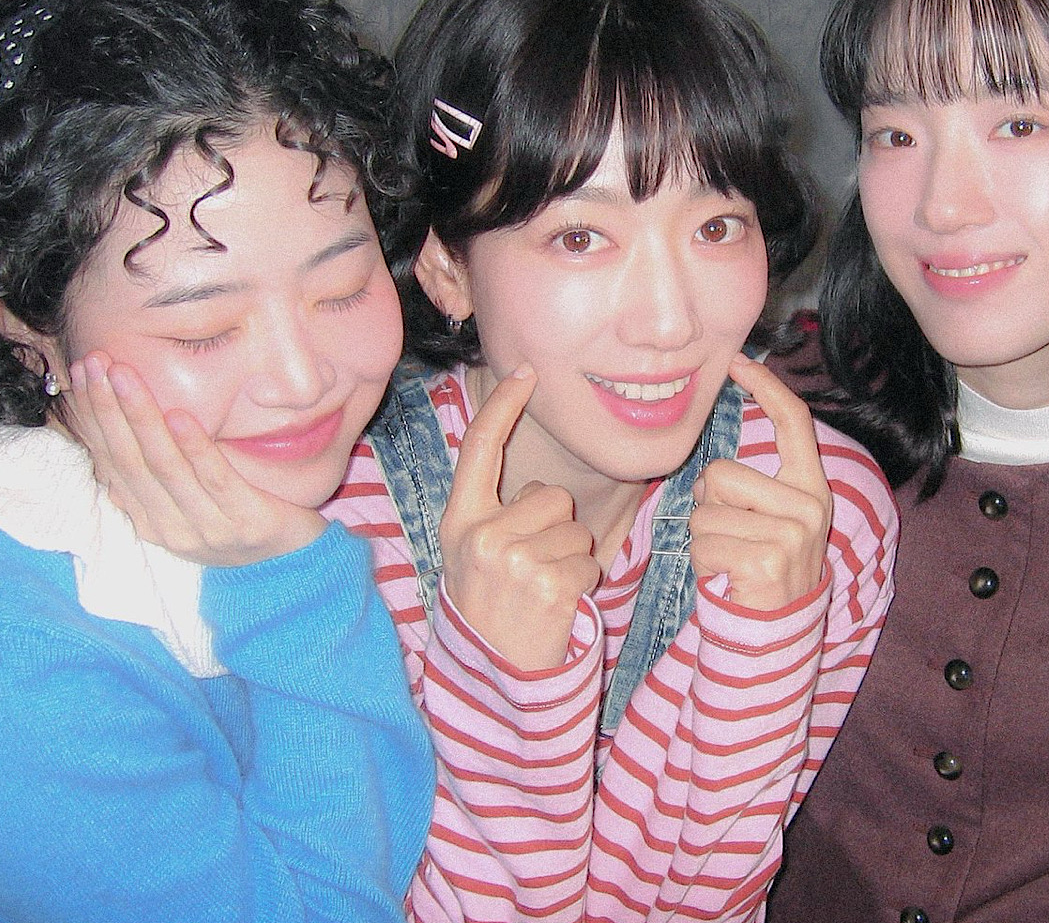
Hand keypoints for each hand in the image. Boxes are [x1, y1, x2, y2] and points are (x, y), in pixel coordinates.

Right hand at [65, 352, 326, 567]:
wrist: (297, 566)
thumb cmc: (239, 521)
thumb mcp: (187, 505)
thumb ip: (151, 482)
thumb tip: (104, 451)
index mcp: (150, 522)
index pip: (111, 463)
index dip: (93, 418)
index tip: (79, 374)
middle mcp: (171, 529)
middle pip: (129, 461)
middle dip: (107, 408)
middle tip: (92, 363)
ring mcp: (208, 528)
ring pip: (164, 466)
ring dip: (141, 417)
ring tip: (125, 376)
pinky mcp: (246, 522)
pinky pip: (214, 478)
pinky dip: (194, 446)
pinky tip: (179, 414)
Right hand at [439, 365, 599, 670]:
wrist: (494, 676)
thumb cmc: (491, 610)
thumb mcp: (473, 557)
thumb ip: (497, 515)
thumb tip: (542, 489)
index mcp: (460, 521)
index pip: (480, 449)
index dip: (505, 407)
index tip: (527, 373)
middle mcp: (481, 535)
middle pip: (551, 496)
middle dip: (555, 527)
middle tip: (531, 569)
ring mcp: (513, 560)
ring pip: (575, 529)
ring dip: (571, 558)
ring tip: (541, 589)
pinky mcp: (547, 584)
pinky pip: (589, 561)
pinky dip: (582, 583)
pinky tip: (556, 606)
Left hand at [687, 354, 833, 611]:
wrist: (775, 633)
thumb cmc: (761, 570)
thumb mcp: (769, 522)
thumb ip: (752, 488)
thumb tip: (711, 471)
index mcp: (811, 488)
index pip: (794, 423)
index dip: (766, 388)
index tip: (738, 360)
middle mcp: (809, 506)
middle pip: (721, 473)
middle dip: (707, 505)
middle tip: (730, 537)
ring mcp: (791, 532)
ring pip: (705, 511)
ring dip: (704, 540)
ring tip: (731, 561)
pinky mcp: (767, 557)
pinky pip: (703, 543)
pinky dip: (703, 563)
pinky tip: (727, 578)